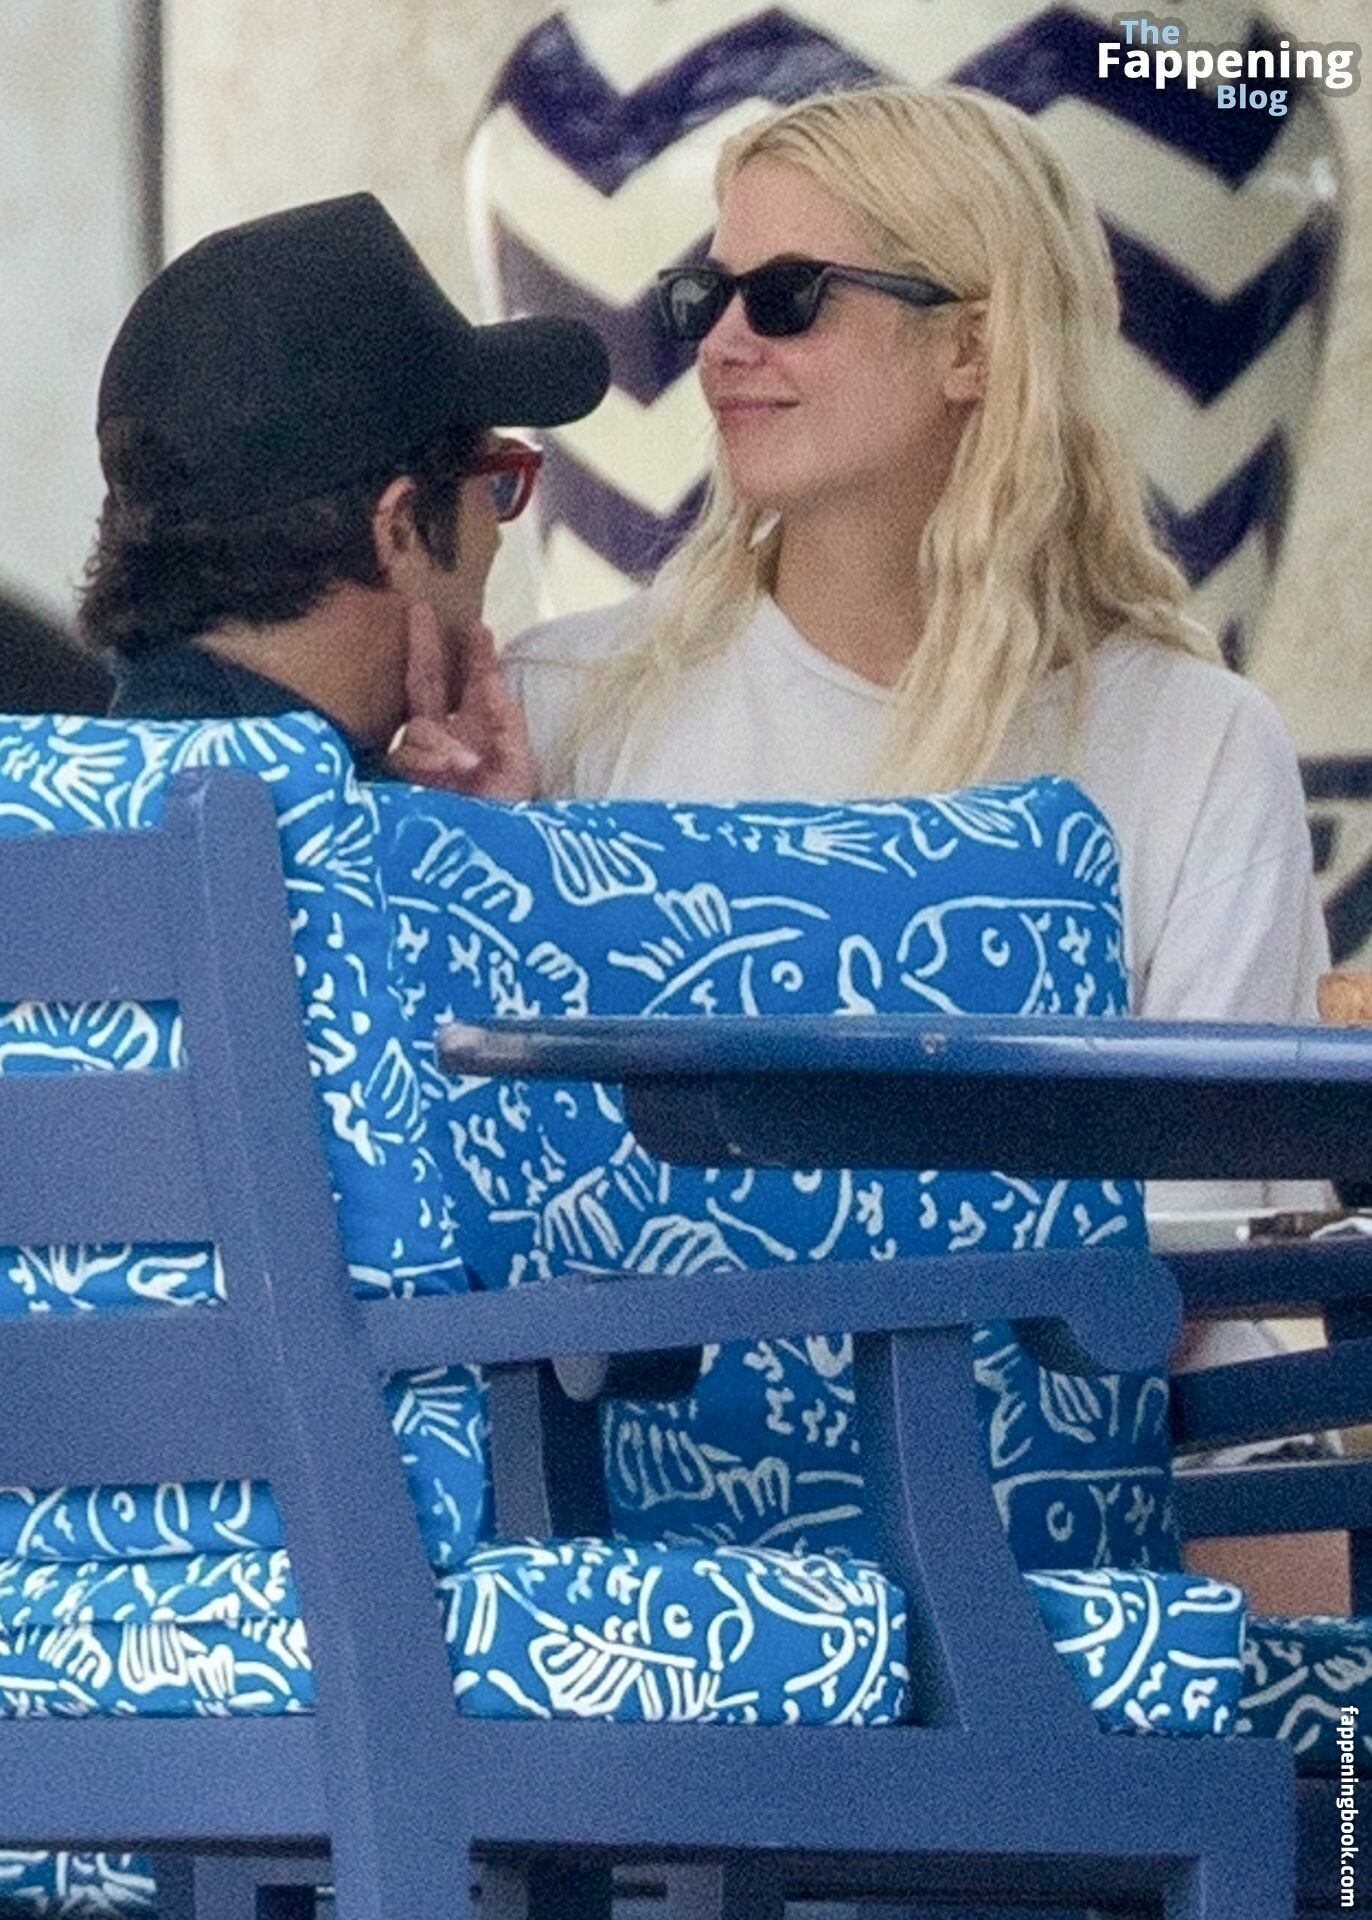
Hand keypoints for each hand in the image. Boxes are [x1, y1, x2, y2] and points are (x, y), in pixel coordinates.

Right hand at [386, 603, 536, 799]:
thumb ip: (503, 720)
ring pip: (418, 726)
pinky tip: (447, 772)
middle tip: (420, 608)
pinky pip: (406, 755)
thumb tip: (491, 677)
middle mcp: (447, 737)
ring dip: (439, 741)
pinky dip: (428, 759)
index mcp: (478, 728)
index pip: (471, 681)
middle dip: (424, 645)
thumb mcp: (518, 765)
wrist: (490, 860)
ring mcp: (422, 758)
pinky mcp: (402, 781)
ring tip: (466, 766)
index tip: (479, 625)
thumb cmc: (508, 815)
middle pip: (426, 681)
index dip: (474, 654)